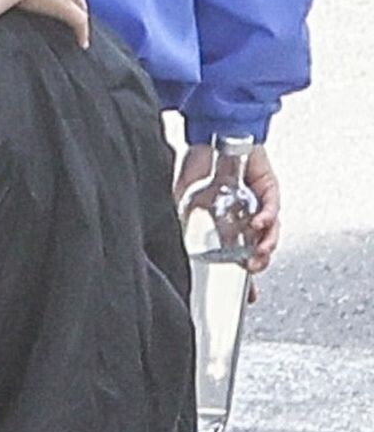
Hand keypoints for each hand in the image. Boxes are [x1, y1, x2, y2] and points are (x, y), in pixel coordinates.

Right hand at [174, 143, 280, 284]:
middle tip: (251, 274)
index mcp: (226, 226)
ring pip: (270, 232)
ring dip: (266, 246)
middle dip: (258, 264)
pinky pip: (271, 207)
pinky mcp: (267, 187)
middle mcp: (245, 217)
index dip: (244, 278)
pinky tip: (257, 226)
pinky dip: (266, 219)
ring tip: (258, 255)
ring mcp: (259, 203)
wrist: (209, 133)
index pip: (237, 257)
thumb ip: (175, 225)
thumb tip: (160, 249)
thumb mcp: (180, 203)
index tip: (247, 297)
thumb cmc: (196, 165)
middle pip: (259, 249)